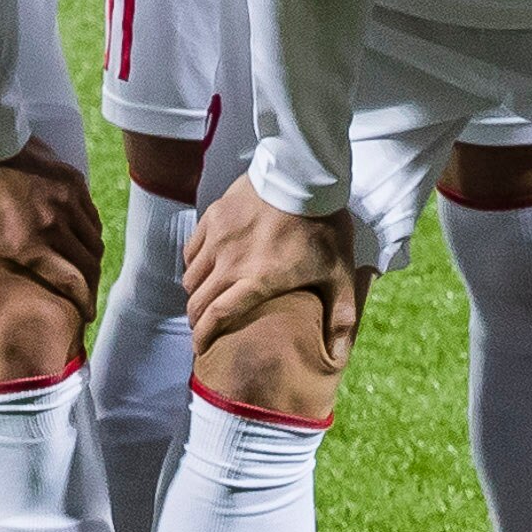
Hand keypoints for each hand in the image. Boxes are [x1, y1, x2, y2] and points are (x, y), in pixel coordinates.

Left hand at [0, 144, 103, 309]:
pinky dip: (89, 231)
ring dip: (90, 259)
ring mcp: (67, 200)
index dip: (84, 303)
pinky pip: (91, 214)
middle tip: (84, 298)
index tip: (86, 316)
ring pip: (93, 239)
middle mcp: (56, 224)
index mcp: (29, 244)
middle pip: (89, 263)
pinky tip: (78, 235)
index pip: (73, 281)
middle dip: (90, 286)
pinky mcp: (70, 180)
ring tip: (81, 270)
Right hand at [185, 183, 364, 358]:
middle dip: (197, 319)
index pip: (217, 315)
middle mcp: (230, 262)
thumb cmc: (324, 227)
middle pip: (198, 300)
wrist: (306, 176)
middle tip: (203, 326)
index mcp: (257, 280)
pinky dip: (194, 264)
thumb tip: (339, 355)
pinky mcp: (213, 216)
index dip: (203, 335)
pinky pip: (191, 250)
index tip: (200, 347)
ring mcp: (218, 238)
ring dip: (196, 292)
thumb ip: (340, 316)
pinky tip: (206, 266)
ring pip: (191, 276)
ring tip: (205, 297)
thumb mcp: (339, 273)